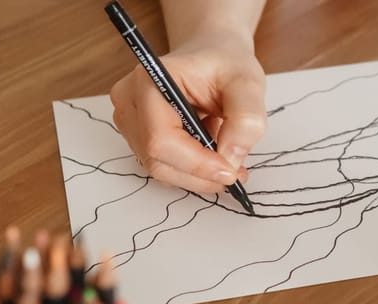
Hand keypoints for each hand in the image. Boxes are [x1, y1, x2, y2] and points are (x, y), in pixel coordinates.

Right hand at [109, 38, 265, 192]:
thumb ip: (246, 119)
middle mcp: (129, 102)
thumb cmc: (225, 63)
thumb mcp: (248, 83)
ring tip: (227, 153)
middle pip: (157, 159)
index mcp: (149, 81)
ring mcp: (130, 121)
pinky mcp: (138, 135)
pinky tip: (212, 150)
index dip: (196, 164)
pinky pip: (164, 165)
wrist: (211, 55)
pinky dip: (192, 168)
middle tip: (237, 173)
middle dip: (200, 174)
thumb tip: (231, 160)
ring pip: (161, 168)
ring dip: (198, 173)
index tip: (231, 172)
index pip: (161, 139)